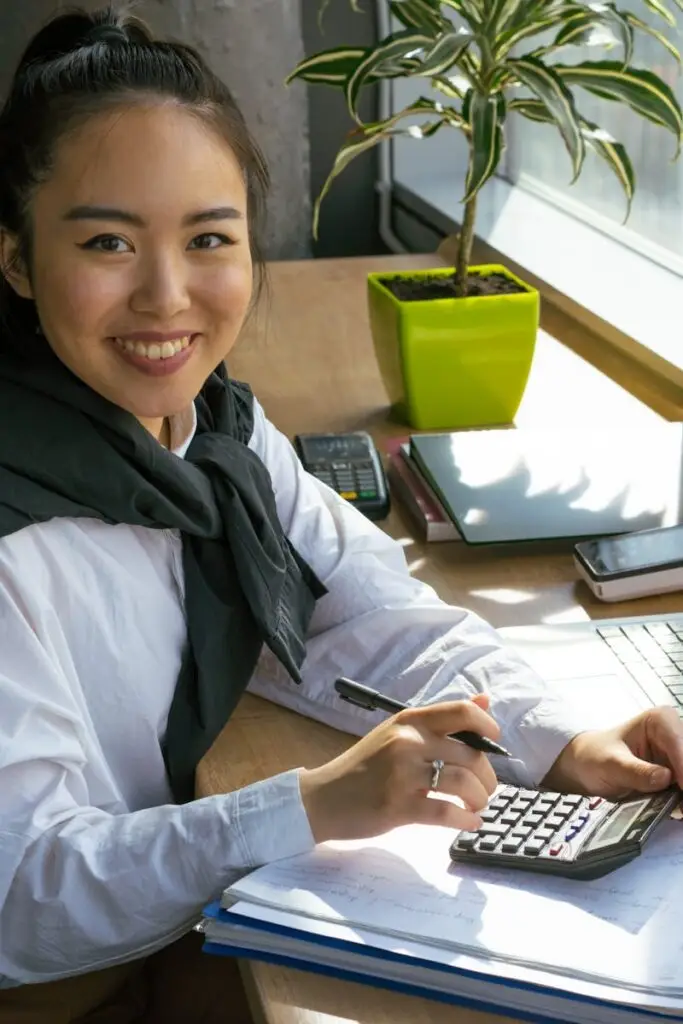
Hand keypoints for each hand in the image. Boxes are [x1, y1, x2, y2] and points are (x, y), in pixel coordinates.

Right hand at [299, 694, 499, 842]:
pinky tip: (469, 823)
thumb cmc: (364, 766)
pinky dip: (465, 820)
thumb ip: (439, 721)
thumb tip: (485, 701)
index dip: (487, 725)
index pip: (461, 712)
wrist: (323, 798)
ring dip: (479, 799)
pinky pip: (446, 813)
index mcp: (409, 721)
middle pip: (470, 754)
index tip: (495, 740)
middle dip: (487, 777)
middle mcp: (407, 742)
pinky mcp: (398, 806)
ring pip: (463, 783)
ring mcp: (402, 774)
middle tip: (485, 789)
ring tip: (476, 806)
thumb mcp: (397, 733)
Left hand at [542, 705, 682, 797]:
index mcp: (659, 721)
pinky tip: (676, 810)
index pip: (680, 744)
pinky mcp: (676, 774)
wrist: (586, 766)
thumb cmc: (595, 757)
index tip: (682, 790)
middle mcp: (674, 734)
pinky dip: (680, 799)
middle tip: (679, 808)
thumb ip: (636, 771)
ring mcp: (677, 755)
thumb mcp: (610, 764)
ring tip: (677, 810)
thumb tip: (665, 778)